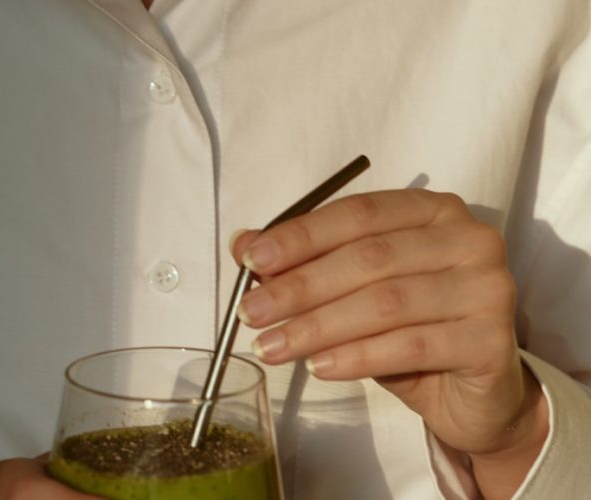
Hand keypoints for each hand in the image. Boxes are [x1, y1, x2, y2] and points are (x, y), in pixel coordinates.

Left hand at [231, 189, 547, 498]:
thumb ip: (305, 263)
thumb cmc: (410, 330)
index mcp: (431, 211)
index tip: (251, 260)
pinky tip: (319, 367)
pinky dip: (356, 356)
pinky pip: (410, 345)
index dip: (301, 237)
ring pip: (386, 303)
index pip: (357, 214)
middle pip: (369, 258)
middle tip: (252, 313)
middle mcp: (468, 238)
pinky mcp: (492, 340)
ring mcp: (487, 287)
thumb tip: (243, 245)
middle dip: (300, 287)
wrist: (471, 393)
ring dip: (318, 326)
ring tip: (273, 347)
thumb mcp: (353, 292)